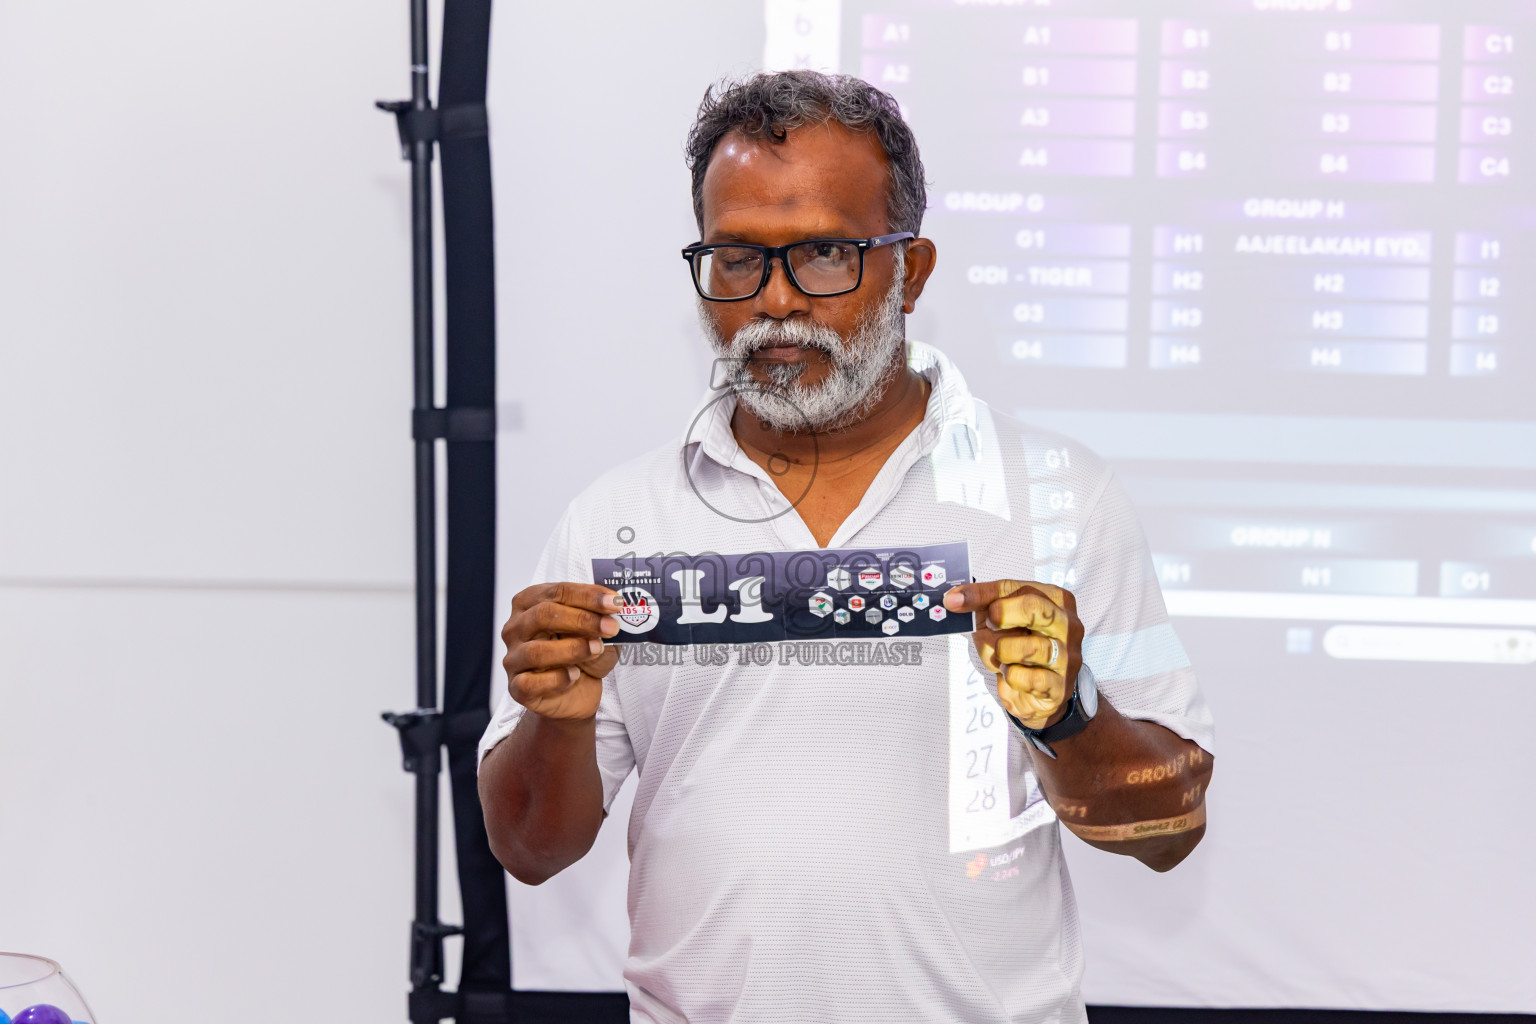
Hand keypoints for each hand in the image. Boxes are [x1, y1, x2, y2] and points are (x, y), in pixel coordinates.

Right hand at [501, 583, 622, 720]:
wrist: (578, 693)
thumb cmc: (582, 654)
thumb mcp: (594, 630)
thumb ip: (598, 616)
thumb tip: (613, 606)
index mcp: (529, 603)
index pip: (557, 592)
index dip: (588, 595)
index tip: (616, 602)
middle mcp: (515, 628)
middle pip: (543, 615)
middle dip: (582, 620)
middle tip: (611, 627)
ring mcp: (513, 658)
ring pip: (536, 650)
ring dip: (573, 649)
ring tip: (597, 649)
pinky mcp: (517, 687)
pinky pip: (531, 683)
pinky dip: (557, 679)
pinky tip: (575, 675)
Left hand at [943, 580, 1083, 729]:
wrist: (1036, 690)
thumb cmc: (1019, 646)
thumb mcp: (1000, 619)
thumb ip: (981, 604)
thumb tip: (953, 599)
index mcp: (1056, 600)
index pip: (1018, 588)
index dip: (982, 593)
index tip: (955, 600)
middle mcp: (1068, 624)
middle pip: (1034, 609)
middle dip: (1002, 615)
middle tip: (988, 623)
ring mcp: (1068, 656)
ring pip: (1028, 647)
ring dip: (1002, 653)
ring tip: (1002, 656)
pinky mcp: (1060, 685)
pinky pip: (1026, 677)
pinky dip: (1010, 676)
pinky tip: (1012, 674)